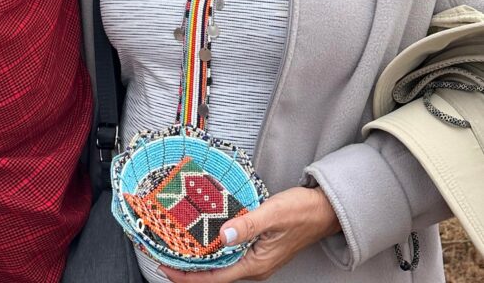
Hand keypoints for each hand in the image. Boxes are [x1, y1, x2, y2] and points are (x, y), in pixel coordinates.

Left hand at [161, 186, 340, 281]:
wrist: (324, 211)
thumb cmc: (301, 211)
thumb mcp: (273, 214)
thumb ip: (248, 225)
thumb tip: (222, 235)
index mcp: (256, 265)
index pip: (214, 278)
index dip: (188, 277)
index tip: (166, 268)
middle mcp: (254, 267)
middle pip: (214, 276)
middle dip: (188, 270)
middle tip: (164, 256)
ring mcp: (256, 259)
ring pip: (221, 266)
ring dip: (199, 260)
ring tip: (177, 249)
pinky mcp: (258, 250)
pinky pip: (229, 256)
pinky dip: (213, 250)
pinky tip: (203, 239)